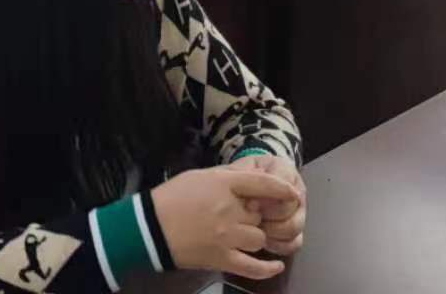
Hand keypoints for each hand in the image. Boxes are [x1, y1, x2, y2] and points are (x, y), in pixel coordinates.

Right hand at [151, 166, 299, 280]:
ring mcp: (228, 236)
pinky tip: (277, 266)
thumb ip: (228, 179)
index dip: (281, 189)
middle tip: (243, 214)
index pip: (262, 184)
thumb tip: (251, 184)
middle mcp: (230, 210)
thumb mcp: (201, 176)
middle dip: (256, 214)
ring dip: (255, 235)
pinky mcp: (222, 259)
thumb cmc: (174, 196)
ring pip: (259, 238)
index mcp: (224, 185)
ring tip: (242, 233)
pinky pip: (252, 266)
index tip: (293, 194)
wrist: (151, 226)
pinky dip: (267, 268)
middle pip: (260, 214)